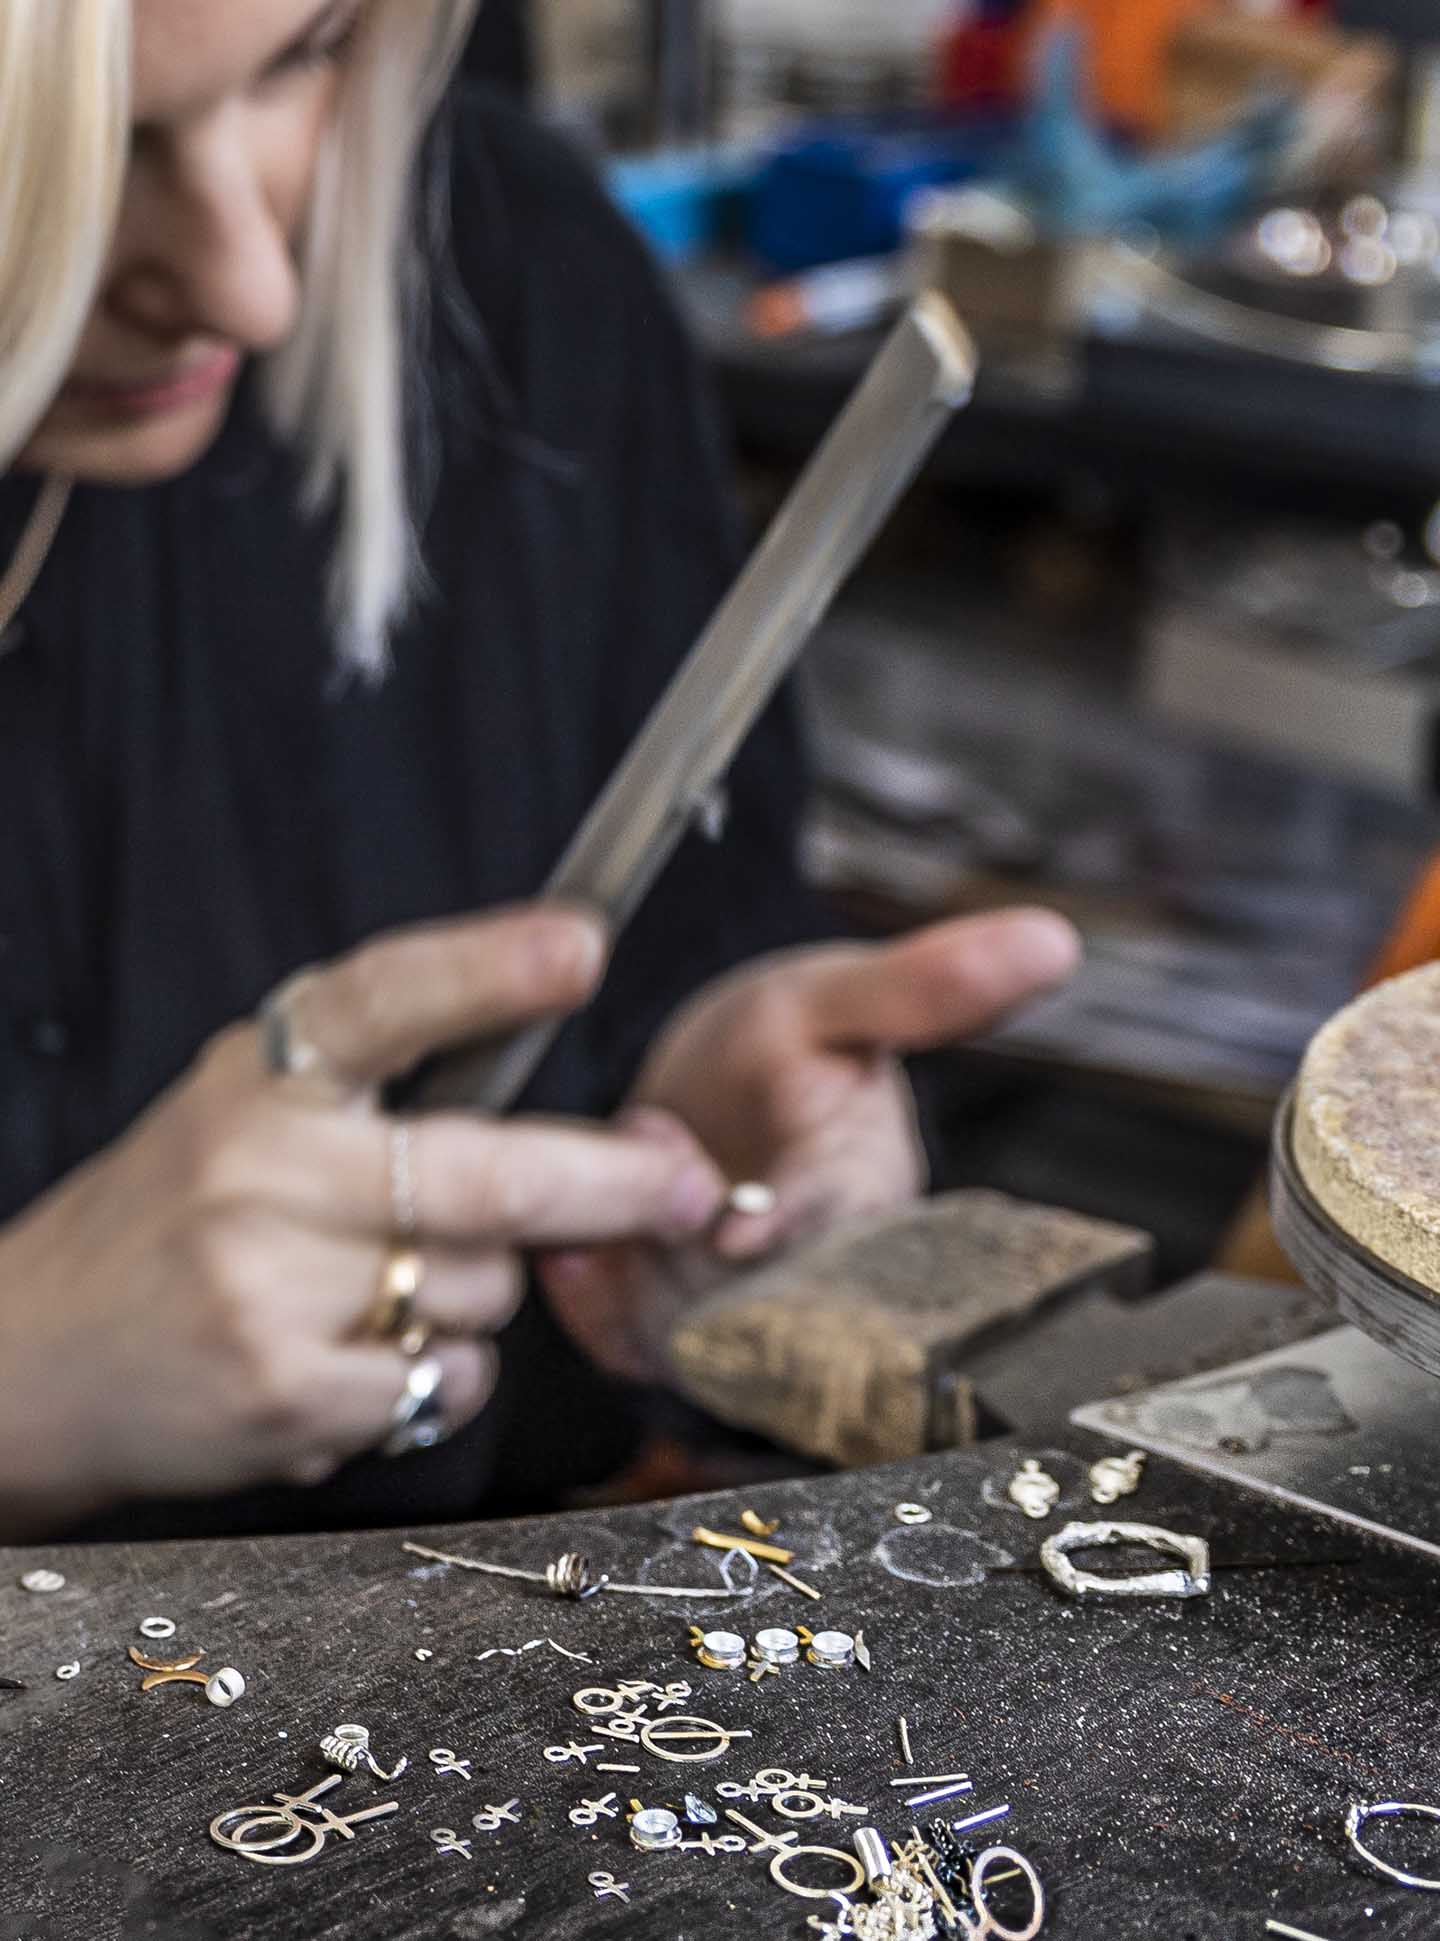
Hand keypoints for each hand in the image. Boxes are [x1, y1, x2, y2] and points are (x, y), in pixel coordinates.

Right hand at [0, 906, 725, 1536]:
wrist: (31, 1361)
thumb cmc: (175, 1222)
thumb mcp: (248, 1112)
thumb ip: (384, 1097)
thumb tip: (583, 1109)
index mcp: (262, 1076)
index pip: (385, 1000)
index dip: (489, 970)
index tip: (580, 948)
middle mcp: (263, 1166)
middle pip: (492, 1174)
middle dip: (619, 1185)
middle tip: (691, 1188)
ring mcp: (269, 1283)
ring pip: (487, 1285)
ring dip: (482, 1293)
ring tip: (383, 1290)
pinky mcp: (285, 1390)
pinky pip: (451, 1375)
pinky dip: (447, 1372)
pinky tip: (371, 1358)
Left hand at [540, 909, 1079, 1380]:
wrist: (697, 1094)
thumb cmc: (777, 1044)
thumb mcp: (837, 994)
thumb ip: (925, 984)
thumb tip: (1049, 940)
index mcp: (871, 1192)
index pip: (844, 1231)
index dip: (789, 1229)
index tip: (740, 1228)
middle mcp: (815, 1274)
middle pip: (751, 1298)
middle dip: (682, 1234)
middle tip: (654, 1133)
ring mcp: (743, 1314)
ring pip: (683, 1330)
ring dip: (631, 1252)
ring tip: (629, 1158)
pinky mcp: (674, 1340)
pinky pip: (622, 1347)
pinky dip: (587, 1295)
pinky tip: (573, 1246)